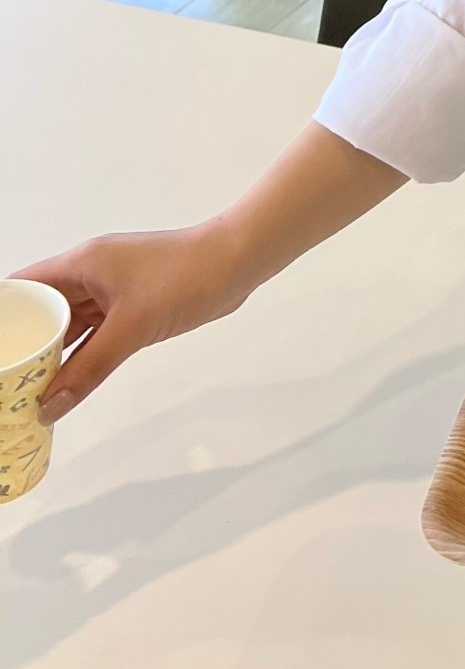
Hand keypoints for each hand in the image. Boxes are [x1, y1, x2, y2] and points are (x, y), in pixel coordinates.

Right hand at [11, 225, 253, 422]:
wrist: (238, 262)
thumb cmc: (184, 278)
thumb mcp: (131, 327)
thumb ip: (89, 368)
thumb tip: (49, 406)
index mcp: (82, 263)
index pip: (24, 287)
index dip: (5, 315)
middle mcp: (91, 273)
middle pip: (44, 309)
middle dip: (24, 343)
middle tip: (7, 379)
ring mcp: (113, 289)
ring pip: (70, 325)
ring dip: (52, 354)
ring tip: (26, 389)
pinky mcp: (132, 305)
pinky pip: (95, 333)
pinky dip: (81, 356)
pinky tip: (66, 383)